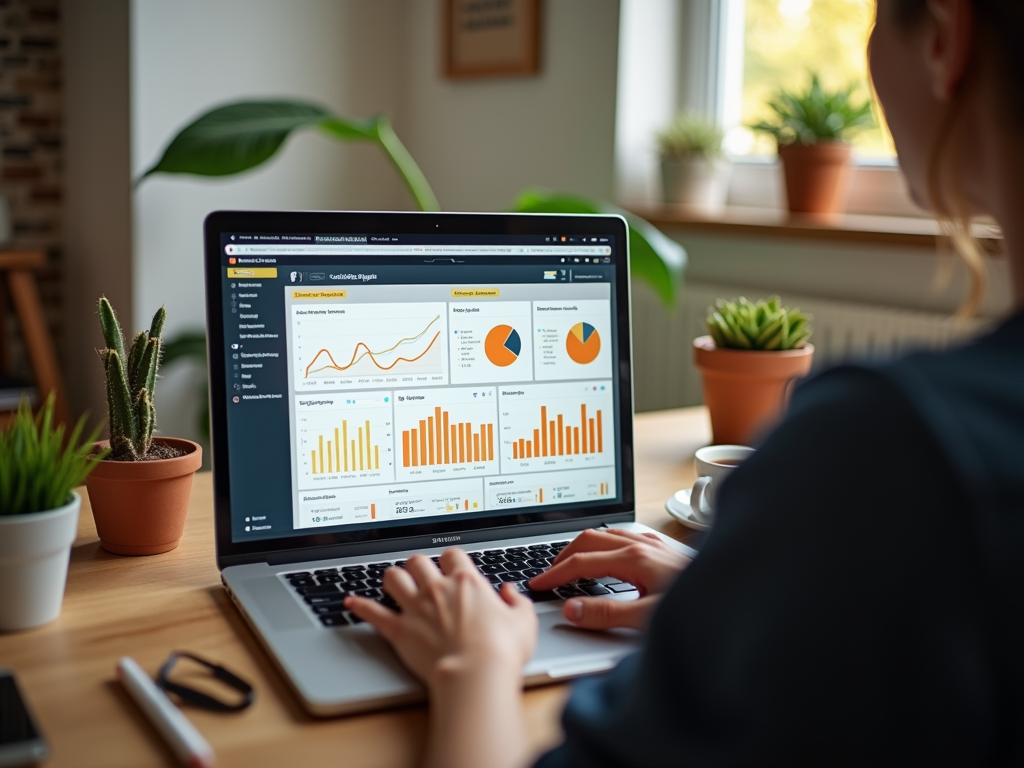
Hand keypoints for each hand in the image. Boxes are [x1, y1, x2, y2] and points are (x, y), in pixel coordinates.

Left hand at [345, 549, 537, 689]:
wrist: (475, 674)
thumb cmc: (500, 651)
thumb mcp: (523, 621)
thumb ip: (517, 602)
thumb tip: (511, 592)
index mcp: (467, 582)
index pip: (452, 555)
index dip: (451, 560)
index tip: (452, 568)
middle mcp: (437, 589)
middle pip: (418, 561)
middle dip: (418, 566)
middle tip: (421, 575)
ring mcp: (415, 608)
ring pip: (393, 578)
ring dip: (393, 579)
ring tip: (394, 584)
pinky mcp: (399, 630)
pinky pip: (373, 612)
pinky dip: (361, 606)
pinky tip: (352, 603)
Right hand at [528, 528, 690, 629]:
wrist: (738, 594)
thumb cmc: (698, 607)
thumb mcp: (648, 619)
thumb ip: (606, 614)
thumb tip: (570, 609)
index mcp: (634, 558)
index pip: (580, 563)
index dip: (554, 575)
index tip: (536, 586)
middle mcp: (641, 544)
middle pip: (587, 539)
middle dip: (561, 556)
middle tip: (546, 575)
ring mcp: (652, 543)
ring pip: (605, 534)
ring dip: (581, 547)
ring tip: (568, 565)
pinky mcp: (662, 547)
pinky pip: (623, 536)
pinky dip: (603, 544)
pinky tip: (607, 557)